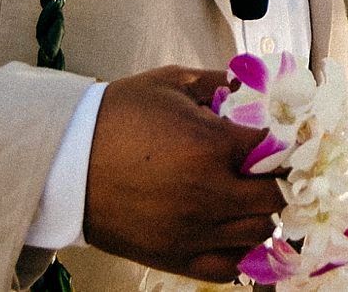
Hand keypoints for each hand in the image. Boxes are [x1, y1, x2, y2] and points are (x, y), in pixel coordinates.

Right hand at [81, 65, 286, 282]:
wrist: (66, 162)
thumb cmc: (117, 117)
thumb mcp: (169, 83)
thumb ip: (216, 81)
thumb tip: (249, 84)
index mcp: (210, 146)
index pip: (275, 149)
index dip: (281, 141)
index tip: (277, 139)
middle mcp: (208, 194)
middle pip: (274, 196)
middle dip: (277, 179)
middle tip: (268, 169)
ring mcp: (193, 231)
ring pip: (258, 233)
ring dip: (262, 213)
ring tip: (248, 197)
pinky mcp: (174, 257)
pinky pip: (228, 268)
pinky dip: (240, 251)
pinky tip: (233, 231)